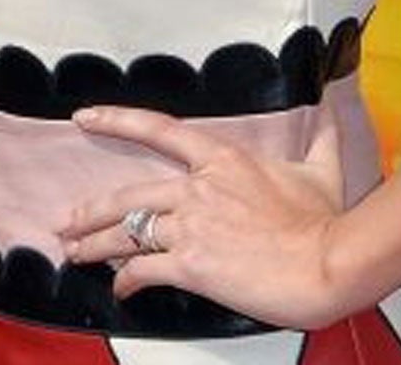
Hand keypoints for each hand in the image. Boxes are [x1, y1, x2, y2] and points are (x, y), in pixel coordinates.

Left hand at [59, 105, 347, 330]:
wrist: (329, 264)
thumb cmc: (326, 223)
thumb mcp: (323, 171)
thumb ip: (320, 139)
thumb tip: (332, 113)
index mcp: (222, 159)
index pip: (156, 129)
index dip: (115, 120)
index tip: (85, 117)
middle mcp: (196, 189)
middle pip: (127, 195)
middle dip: (90, 211)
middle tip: (68, 220)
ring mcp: (190, 227)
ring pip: (126, 233)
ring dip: (94, 245)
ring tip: (75, 252)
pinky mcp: (191, 265)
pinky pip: (144, 270)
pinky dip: (126, 279)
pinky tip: (120, 287)